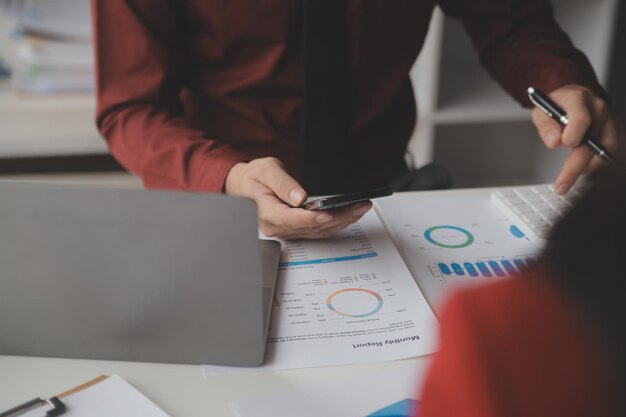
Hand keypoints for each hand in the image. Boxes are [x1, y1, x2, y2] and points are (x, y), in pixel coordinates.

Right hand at [224, 157, 371, 239]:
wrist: (247, 187)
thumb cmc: (255, 178)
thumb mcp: (265, 171)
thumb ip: (282, 183)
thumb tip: (299, 197)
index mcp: (266, 213)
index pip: (289, 219)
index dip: (309, 219)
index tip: (325, 214)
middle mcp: (277, 227)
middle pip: (311, 227)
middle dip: (338, 217)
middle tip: (358, 206)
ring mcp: (288, 231)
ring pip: (319, 231)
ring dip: (342, 221)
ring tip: (361, 207)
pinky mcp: (297, 230)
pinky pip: (319, 230)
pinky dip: (336, 222)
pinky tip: (350, 213)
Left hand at [531, 84, 623, 194]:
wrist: (573, 98)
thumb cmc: (557, 106)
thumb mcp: (542, 111)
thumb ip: (546, 125)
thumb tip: (554, 141)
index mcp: (579, 100)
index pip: (581, 119)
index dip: (572, 135)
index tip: (561, 145)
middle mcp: (599, 109)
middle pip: (593, 142)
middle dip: (575, 168)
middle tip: (560, 186)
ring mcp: (610, 122)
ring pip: (606, 152)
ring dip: (588, 169)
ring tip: (569, 178)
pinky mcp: (617, 133)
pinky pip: (611, 154)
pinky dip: (597, 167)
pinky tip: (583, 173)